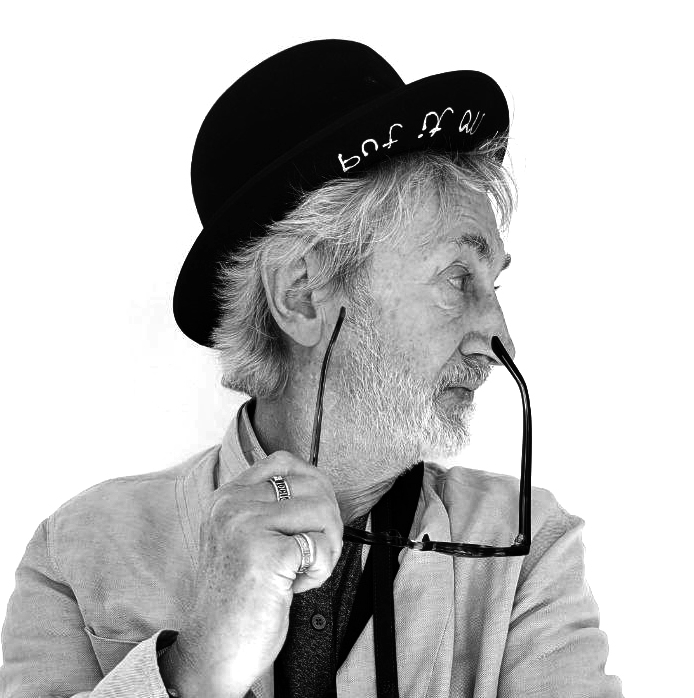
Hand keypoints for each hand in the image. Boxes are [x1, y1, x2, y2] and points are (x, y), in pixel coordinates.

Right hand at [159, 451, 343, 697]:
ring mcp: (246, 527)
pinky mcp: (266, 554)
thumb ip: (266, 506)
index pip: (284, 461)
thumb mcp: (241, 537)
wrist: (214, 650)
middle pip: (312, 484)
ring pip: (323, 511)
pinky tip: (294, 585)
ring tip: (298, 570)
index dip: (312, 486)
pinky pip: (323, 545)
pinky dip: (321, 570)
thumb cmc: (237, 598)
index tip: (310, 516)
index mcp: (226, 498)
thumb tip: (315, 484)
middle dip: (325, 521)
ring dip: (325, 547)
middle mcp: (232, 505)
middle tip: (308, 552)